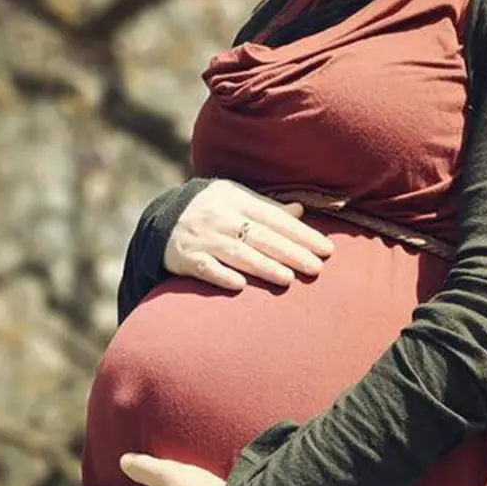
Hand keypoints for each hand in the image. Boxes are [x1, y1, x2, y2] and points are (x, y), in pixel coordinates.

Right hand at [166, 180, 334, 290]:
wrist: (161, 220)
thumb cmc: (210, 211)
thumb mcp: (235, 200)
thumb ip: (266, 207)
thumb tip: (300, 211)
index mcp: (235, 199)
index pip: (274, 218)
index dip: (301, 233)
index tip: (325, 249)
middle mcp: (219, 217)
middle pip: (260, 236)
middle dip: (290, 252)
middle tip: (316, 268)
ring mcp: (201, 238)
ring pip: (236, 253)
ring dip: (263, 266)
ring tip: (288, 279)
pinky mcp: (184, 258)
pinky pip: (204, 268)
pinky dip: (220, 275)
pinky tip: (239, 286)